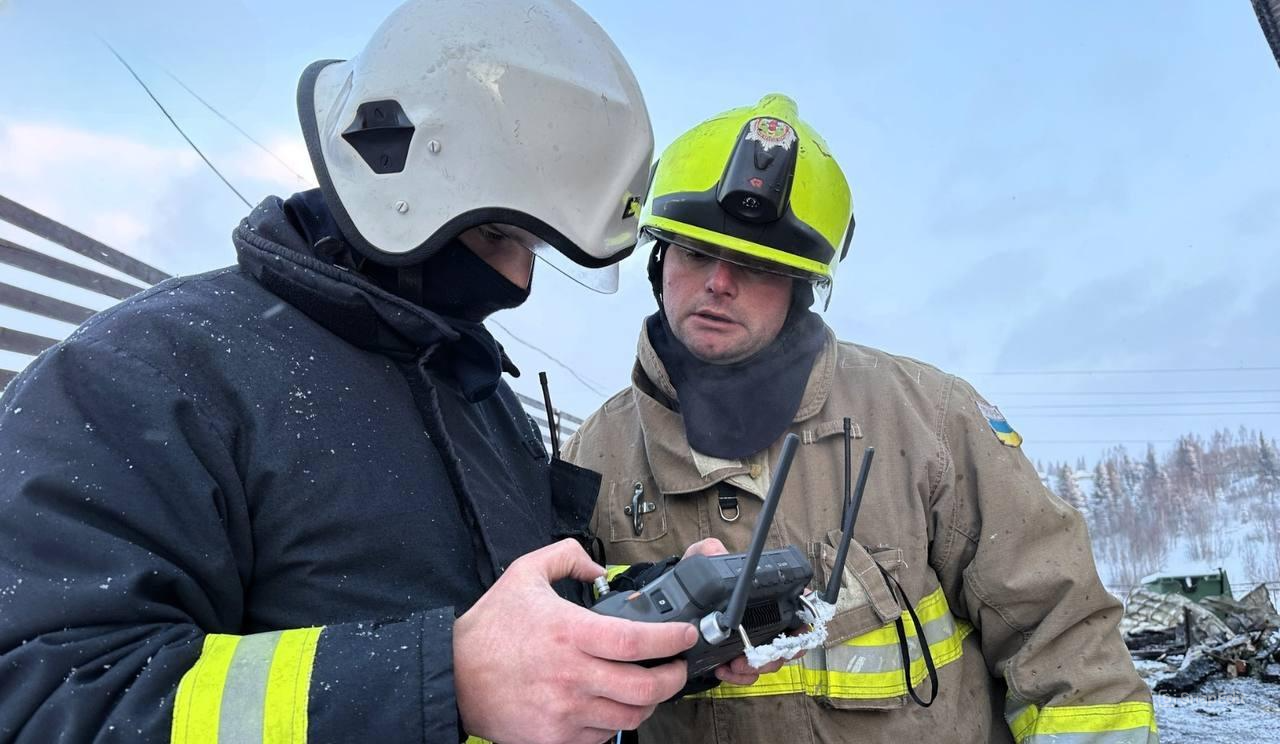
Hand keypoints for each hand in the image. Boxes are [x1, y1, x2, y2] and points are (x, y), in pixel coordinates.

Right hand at [453, 539, 698, 743]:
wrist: (453, 676)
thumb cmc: (489, 629)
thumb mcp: (524, 573)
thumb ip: (565, 558)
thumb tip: (599, 569)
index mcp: (569, 632)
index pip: (636, 640)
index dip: (670, 639)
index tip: (685, 635)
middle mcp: (571, 675)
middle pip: (644, 688)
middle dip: (672, 678)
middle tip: (677, 667)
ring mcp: (564, 711)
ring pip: (629, 717)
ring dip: (648, 703)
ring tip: (650, 689)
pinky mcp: (554, 737)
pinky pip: (602, 736)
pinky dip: (615, 722)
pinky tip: (613, 706)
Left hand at [679, 538, 792, 683]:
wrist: (672, 607)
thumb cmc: (694, 581)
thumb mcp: (699, 559)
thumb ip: (709, 550)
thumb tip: (720, 553)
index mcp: (763, 594)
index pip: (797, 605)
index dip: (804, 618)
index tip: (798, 628)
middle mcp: (763, 619)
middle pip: (790, 640)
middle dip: (783, 651)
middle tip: (766, 653)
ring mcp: (752, 641)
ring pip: (771, 660)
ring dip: (759, 665)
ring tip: (738, 664)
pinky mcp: (736, 658)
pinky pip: (749, 674)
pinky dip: (740, 676)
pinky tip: (724, 670)